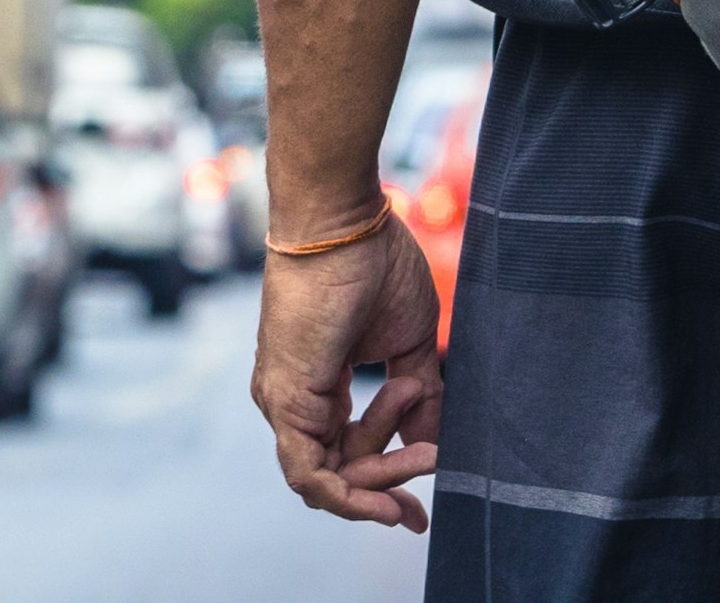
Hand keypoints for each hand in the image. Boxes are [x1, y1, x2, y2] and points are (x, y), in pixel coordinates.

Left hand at [250, 214, 443, 531]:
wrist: (345, 222)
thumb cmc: (374, 265)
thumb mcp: (410, 345)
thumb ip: (422, 400)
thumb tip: (435, 446)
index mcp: (315, 387)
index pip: (344, 456)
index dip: (387, 481)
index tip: (430, 486)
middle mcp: (292, 400)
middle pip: (339, 472)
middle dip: (392, 484)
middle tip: (436, 464)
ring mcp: (283, 401)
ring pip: (328, 479)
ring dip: (384, 478)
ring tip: (427, 449)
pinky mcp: (285, 399)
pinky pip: (309, 473)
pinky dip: (348, 495)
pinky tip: (388, 496)